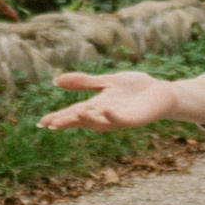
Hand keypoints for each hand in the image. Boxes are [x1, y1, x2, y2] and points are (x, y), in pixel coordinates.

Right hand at [38, 70, 178, 130]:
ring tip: (75, 114)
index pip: (73, 112)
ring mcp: (119, 118)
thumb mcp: (106, 82)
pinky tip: (105, 110)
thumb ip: (84, 82)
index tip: (42, 123)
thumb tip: (56, 81)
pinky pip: (121, 120)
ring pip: (100, 122)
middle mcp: (105, 114)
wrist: (162, 93)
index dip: (58, 117)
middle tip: (52, 124)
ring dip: (88, 119)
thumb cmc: (134, 89)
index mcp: (97, 105)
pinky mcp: (134, 119)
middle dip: (68, 121)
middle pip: (83, 119)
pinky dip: (113, 116)